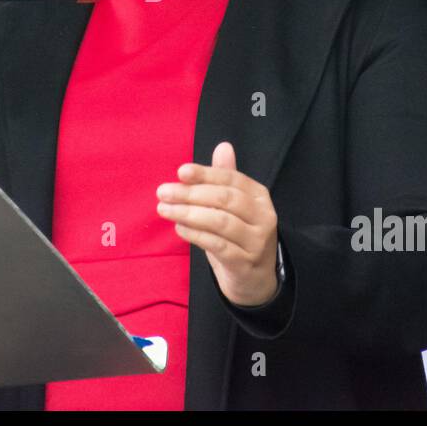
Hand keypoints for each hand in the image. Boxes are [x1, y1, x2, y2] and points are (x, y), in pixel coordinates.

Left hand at [156, 141, 279, 306]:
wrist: (254, 279)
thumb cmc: (239, 235)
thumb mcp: (234, 206)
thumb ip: (226, 177)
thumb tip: (223, 146)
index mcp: (259, 197)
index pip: (232, 179)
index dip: (205, 174)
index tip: (180, 171)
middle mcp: (263, 217)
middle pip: (225, 199)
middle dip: (191, 193)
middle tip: (163, 192)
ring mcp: (256, 242)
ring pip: (220, 222)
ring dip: (188, 213)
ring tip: (165, 209)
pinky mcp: (245, 263)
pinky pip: (217, 245)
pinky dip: (196, 235)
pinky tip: (179, 228)